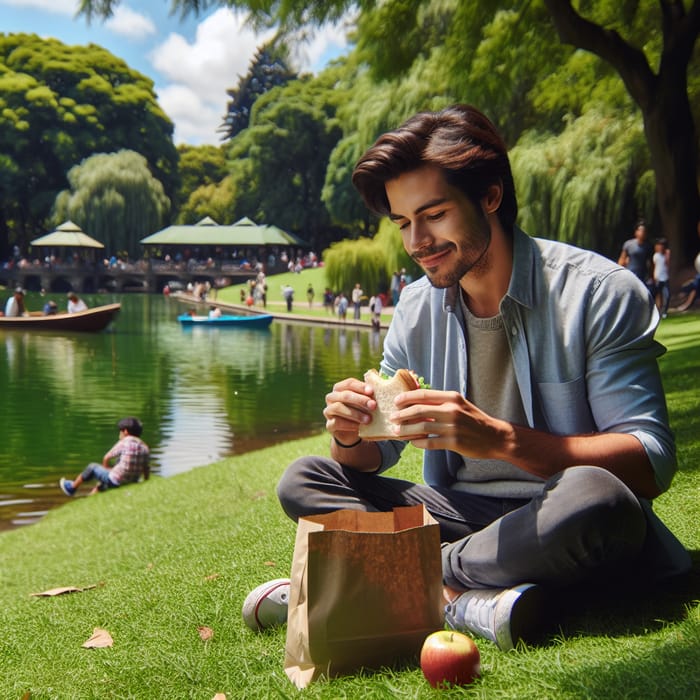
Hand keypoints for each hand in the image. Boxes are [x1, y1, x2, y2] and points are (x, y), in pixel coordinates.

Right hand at [323, 377, 376, 444]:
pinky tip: (359, 427)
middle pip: (345, 395)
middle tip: (373, 406)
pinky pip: (337, 422)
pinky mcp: (329, 424)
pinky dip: (349, 424)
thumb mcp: (365, 401)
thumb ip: (370, 393)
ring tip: (369, 419)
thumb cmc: (361, 411)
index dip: (360, 386)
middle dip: (360, 400)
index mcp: (340, 388)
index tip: (372, 391)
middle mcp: (332, 397)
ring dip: (355, 413)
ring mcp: (328, 411)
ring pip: (338, 408)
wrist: (353, 431)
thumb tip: (381, 382)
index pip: (349, 383)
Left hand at [390, 389, 506, 458]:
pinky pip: (429, 442)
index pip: (423, 395)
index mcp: (452, 398)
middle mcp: (452, 410)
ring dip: (406, 430)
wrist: (495, 437)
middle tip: (392, 418)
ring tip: (397, 432)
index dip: (406, 398)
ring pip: (421, 427)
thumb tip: (416, 405)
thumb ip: (441, 404)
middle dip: (402, 414)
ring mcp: (453, 427)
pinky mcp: (454, 442)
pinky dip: (418, 442)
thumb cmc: (474, 420)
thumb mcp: (460, 405)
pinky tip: (412, 442)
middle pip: (419, 410)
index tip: (395, 402)